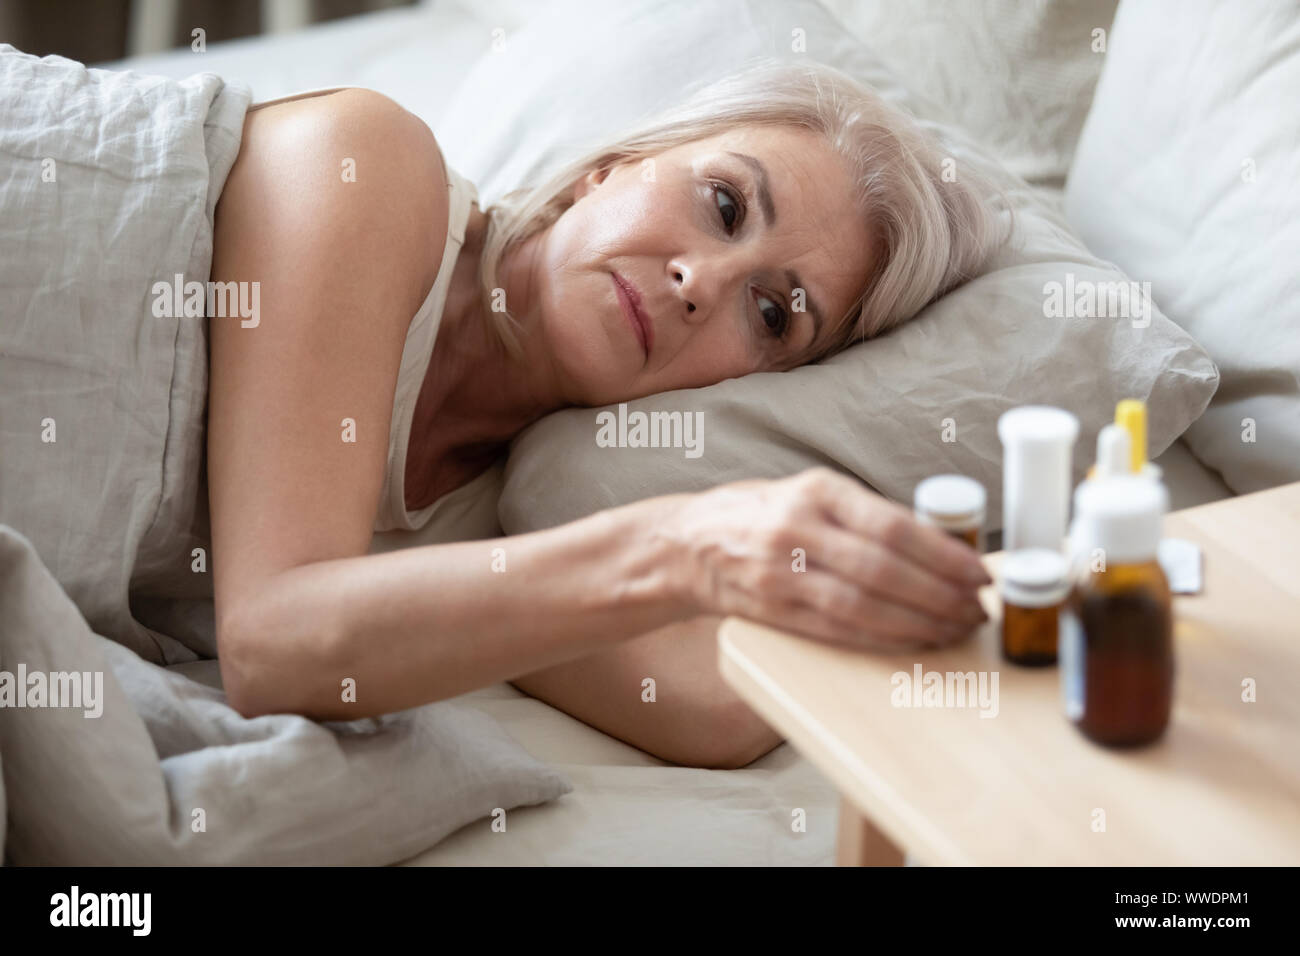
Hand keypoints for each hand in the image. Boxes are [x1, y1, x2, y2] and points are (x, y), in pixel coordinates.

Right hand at [658, 467, 991, 649]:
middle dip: (940, 595)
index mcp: (817, 491)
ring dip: (918, 623)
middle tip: (975, 608)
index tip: (978, 573)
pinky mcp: (772, 610)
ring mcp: (781, 573)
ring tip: (952, 628)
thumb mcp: (808, 492)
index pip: (893, 525)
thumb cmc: (759, 515)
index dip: (943, 554)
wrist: (688, 544)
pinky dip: (881, 640)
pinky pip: (836, 631)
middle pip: (884, 570)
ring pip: (862, 605)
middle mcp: (798, 529)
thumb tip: (938, 542)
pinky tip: (911, 642)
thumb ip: (863, 514)